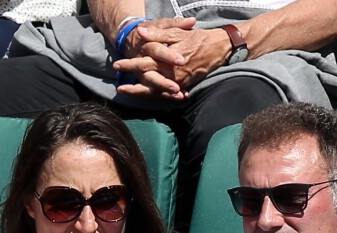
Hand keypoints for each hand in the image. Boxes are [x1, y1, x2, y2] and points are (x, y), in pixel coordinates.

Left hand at [115, 25, 230, 98]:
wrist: (219, 49)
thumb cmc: (197, 38)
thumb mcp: (176, 33)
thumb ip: (157, 34)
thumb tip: (140, 33)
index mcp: (167, 60)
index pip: (144, 64)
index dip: (130, 65)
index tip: (117, 66)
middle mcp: (171, 74)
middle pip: (147, 83)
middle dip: (133, 87)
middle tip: (119, 89)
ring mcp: (177, 83)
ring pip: (156, 92)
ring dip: (141, 93)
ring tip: (127, 93)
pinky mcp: (183, 87)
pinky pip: (167, 94)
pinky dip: (156, 95)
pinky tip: (146, 95)